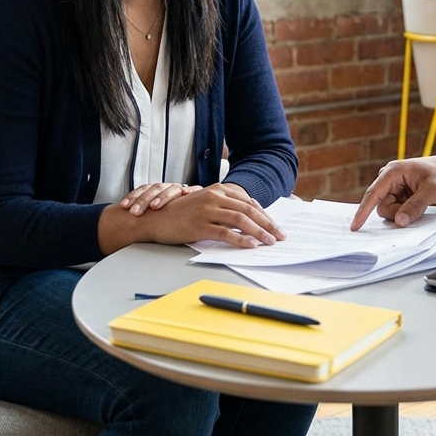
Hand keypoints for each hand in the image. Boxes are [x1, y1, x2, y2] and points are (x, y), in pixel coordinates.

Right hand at [131, 183, 285, 249]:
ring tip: (270, 242)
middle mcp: (214, 197)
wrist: (154, 218)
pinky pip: (225, 233)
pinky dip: (241, 239)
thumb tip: (246, 219)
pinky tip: (251, 245)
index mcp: (218, 190)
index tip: (275, 226)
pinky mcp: (200, 225)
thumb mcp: (204, 204)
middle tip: (280, 235)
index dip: (264, 215)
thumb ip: (223, 207)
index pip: (248, 202)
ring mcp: (207, 211)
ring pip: (240, 220)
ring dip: (259, 232)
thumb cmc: (180, 213)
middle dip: (268, 224)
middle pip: (248, 210)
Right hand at [350, 153, 435, 229]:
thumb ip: (415, 206)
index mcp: (393, 171)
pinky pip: (396, 210)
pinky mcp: (398, 195)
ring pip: (389, 210)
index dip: (363, 211)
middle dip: (398, 213)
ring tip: (420, 202)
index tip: (355, 226)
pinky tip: (417, 204)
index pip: (373, 193)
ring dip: (403, 212)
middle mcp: (388, 179)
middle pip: (382, 206)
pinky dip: (406, 212)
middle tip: (418, 206)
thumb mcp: (432, 190)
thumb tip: (399, 221)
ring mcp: (392, 187)